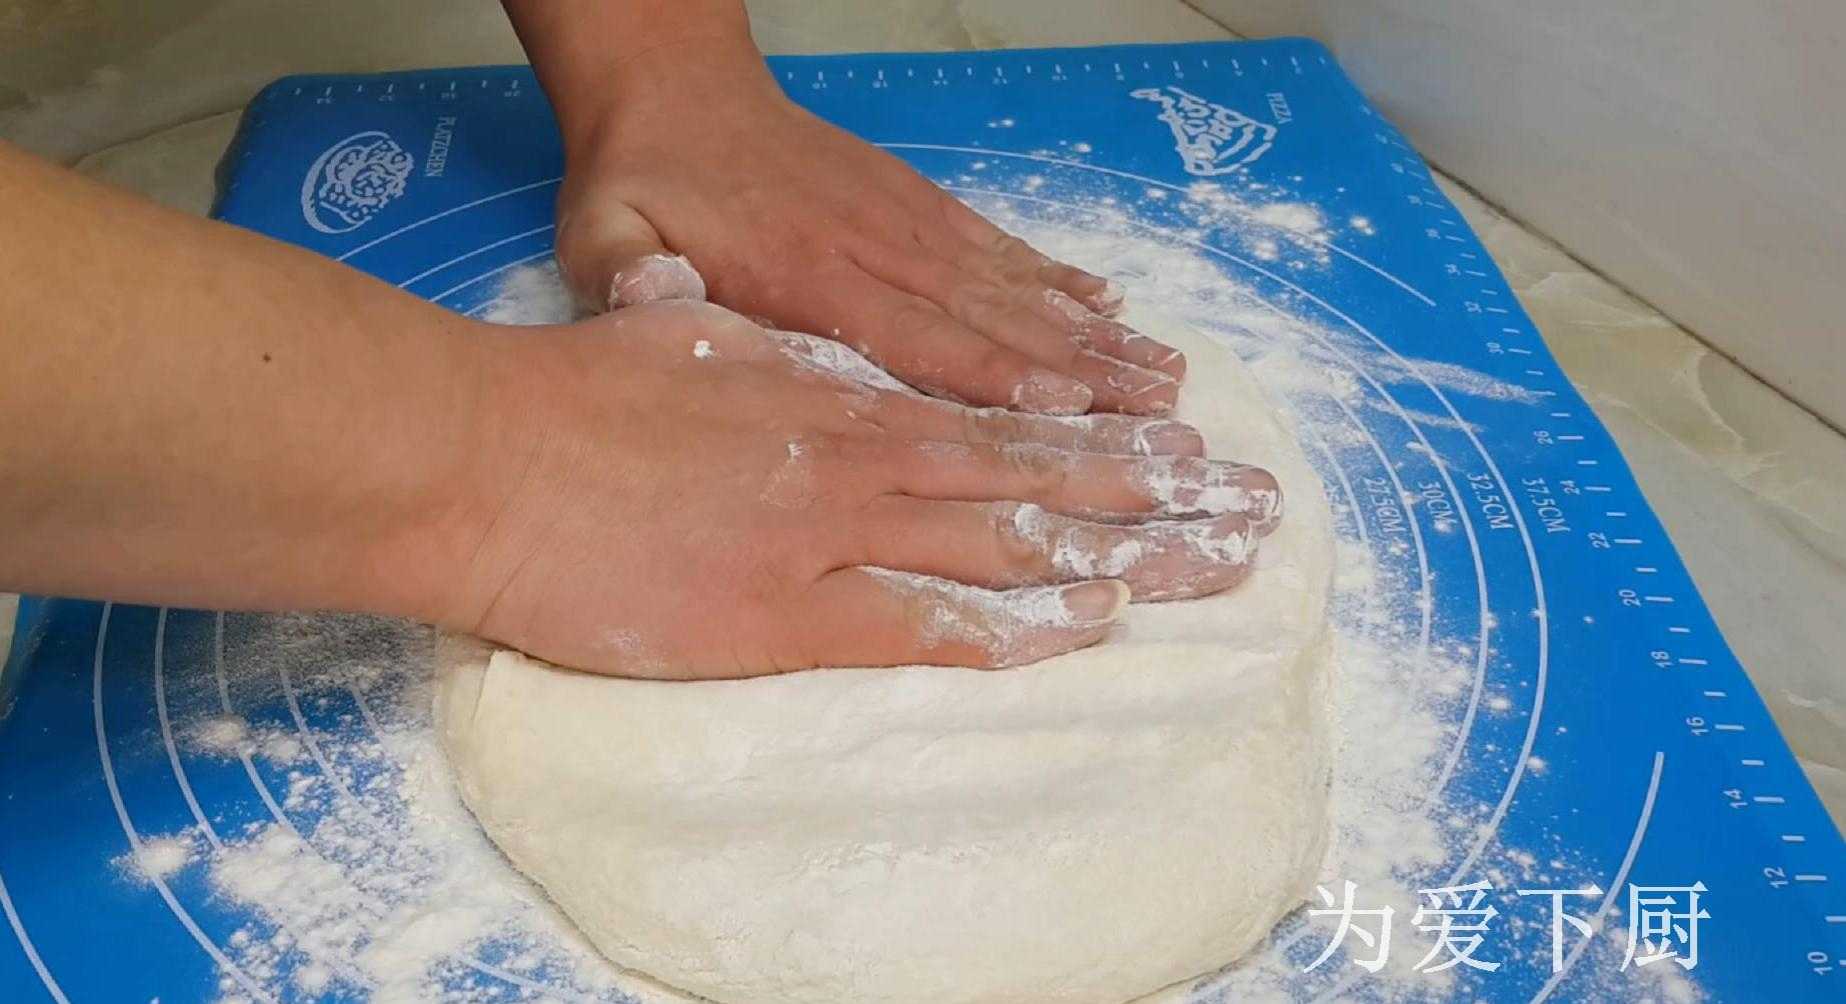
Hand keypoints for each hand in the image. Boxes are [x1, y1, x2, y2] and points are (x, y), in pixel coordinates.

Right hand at [438, 302, 1278, 678]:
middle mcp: (863, 454)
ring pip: (1011, 542)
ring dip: (1125, 555)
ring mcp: (834, 535)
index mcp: (842, 388)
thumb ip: (746, 341)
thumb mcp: (678, 332)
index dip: (1102, 435)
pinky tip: (1092, 621)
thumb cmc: (573, 393)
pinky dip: (1016, 622)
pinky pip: (929, 624)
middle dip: (1159, 495)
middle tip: (1252, 511)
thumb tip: (758, 325)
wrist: (491, 461)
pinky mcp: (789, 615)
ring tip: (1218, 567)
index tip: (1184, 448)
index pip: (1004, 414)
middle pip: (1041, 477)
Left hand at [547, 38, 1188, 416]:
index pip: (917, 337)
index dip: (998, 377)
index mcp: (803, 276)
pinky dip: (1056, 277)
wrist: (674, 91)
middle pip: (993, 322)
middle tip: (1161, 419)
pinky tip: (1109, 304)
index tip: (1076, 409)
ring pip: (1013, 287)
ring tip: (1165, 376)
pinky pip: (998, 245)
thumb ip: (624, 282)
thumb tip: (655, 310)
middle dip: (1083, 373)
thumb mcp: (602, 237)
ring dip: (1092, 334)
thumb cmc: (643, 185)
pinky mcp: (914, 202)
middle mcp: (873, 249)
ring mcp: (903, 222)